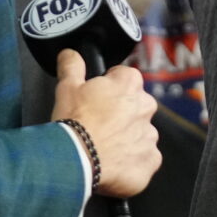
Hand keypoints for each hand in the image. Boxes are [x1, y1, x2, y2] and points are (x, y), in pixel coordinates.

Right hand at [54, 51, 161, 198]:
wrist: (76, 161)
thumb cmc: (73, 123)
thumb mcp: (66, 88)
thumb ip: (72, 66)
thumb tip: (70, 54)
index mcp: (129, 84)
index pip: (125, 77)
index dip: (109, 86)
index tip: (98, 99)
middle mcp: (145, 106)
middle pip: (136, 105)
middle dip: (122, 113)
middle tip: (99, 124)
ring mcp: (150, 135)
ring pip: (141, 133)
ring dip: (127, 138)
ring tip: (104, 147)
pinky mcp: (150, 160)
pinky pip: (145, 158)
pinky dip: (133, 162)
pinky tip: (113, 163)